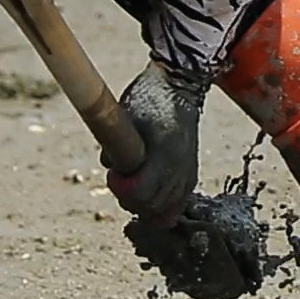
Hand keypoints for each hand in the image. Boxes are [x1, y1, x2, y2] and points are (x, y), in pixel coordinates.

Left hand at [106, 61, 206, 221]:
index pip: (140, 193)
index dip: (121, 188)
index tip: (112, 174)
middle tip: (119, 179)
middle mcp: (180, 170)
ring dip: (143, 204)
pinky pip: (176, 205)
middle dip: (129, 198)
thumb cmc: (149, 98)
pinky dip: (160, 206)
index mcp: (164, 155)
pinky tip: (147, 197)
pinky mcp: (191, 176)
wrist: (180, 88)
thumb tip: (109, 165)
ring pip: (163, 210)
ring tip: (132, 184)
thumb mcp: (125, 117)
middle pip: (150, 207)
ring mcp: (188, 175)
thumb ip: (115, 144)